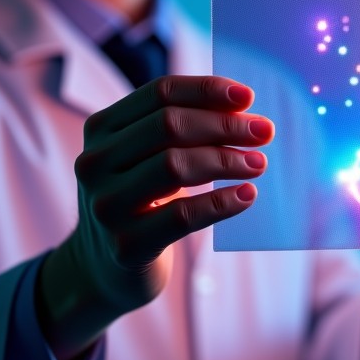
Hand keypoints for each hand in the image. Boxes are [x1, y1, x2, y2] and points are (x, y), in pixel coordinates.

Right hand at [38, 75, 272, 359]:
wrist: (104, 268)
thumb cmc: (142, 200)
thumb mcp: (150, 158)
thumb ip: (185, 129)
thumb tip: (241, 107)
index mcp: (101, 129)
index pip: (159, 93)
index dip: (207, 90)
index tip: (248, 97)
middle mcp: (95, 162)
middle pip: (169, 126)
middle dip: (224, 125)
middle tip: (264, 132)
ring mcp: (106, 204)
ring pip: (175, 166)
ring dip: (226, 161)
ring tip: (258, 163)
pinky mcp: (126, 245)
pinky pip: (182, 216)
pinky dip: (221, 203)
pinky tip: (247, 195)